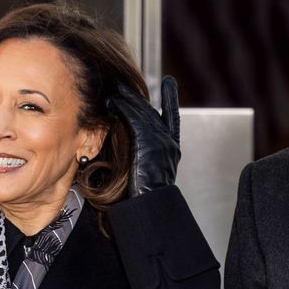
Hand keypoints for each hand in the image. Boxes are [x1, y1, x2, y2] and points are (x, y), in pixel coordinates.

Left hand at [109, 76, 180, 195]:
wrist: (150, 205)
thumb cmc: (144, 198)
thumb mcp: (146, 173)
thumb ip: (142, 156)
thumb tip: (128, 152)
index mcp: (172, 150)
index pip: (172, 118)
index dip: (171, 99)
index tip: (170, 83)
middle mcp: (169, 143)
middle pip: (152, 112)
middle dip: (137, 97)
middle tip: (124, 84)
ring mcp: (162, 142)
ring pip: (143, 114)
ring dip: (128, 100)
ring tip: (116, 89)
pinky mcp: (150, 144)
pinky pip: (136, 121)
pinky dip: (125, 109)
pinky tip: (115, 101)